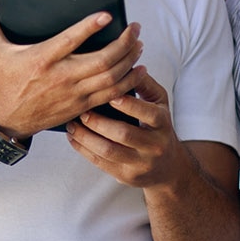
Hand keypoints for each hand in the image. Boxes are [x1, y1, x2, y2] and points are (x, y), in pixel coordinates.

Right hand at [0, 2, 141, 137]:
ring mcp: (74, 93)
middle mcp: (61, 77)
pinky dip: (129, 82)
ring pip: (112, 78)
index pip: (70, 41)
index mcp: (41, 59)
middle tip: (135, 28)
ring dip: (130, 60)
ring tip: (138, 44)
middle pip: (102, 61)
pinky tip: (138, 69)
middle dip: (124, 43)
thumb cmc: (3, 80)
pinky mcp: (82, 105)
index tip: (107, 15)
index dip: (90, 27)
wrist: (9, 118)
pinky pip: (112, 94)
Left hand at [65, 66, 185, 187]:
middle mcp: (155, 145)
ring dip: (86, 137)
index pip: (149, 114)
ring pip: (109, 151)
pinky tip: (73, 138)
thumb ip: (144, 84)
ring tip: (71, 125)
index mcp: (163, 124)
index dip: (129, 105)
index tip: (110, 95)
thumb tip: (126, 64)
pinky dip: (83, 150)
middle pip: (124, 134)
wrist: (168, 167)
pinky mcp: (126, 176)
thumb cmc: (158, 127)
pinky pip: (101, 163)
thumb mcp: (159, 104)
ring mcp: (140, 163)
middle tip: (82, 111)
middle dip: (99, 122)